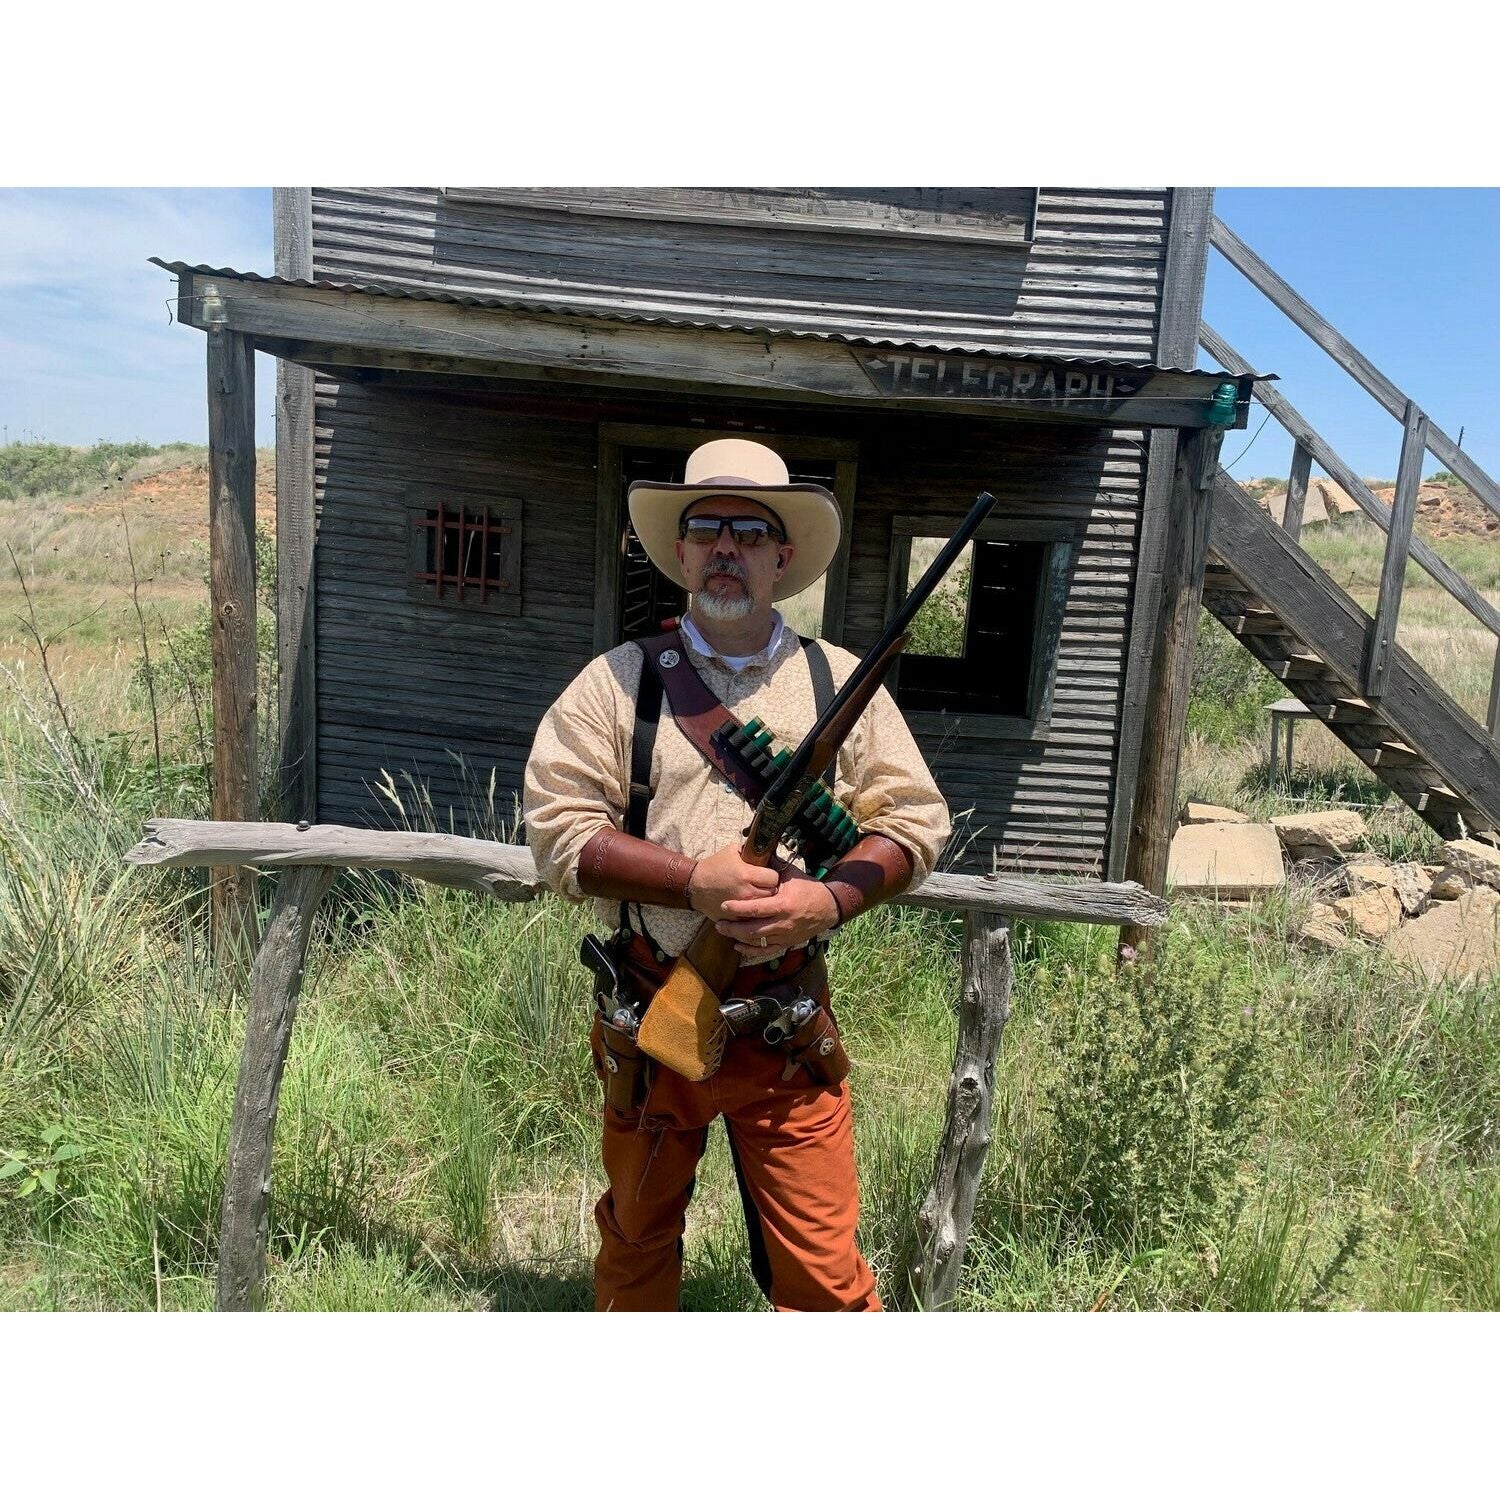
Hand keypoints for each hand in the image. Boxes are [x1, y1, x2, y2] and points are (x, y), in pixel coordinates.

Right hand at [687, 843, 778, 920]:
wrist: (694, 885)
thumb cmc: (713, 867)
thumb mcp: (731, 851)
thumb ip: (750, 850)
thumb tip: (764, 849)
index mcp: (747, 875)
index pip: (774, 877)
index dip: (772, 875)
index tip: (768, 875)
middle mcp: (746, 892)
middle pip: (772, 893)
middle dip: (770, 888)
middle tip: (764, 885)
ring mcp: (741, 907)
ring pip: (764, 907)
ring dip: (763, 901)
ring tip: (757, 895)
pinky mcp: (735, 918)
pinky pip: (752, 917)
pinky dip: (752, 913)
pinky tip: (749, 905)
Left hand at [715, 865, 840, 957]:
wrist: (828, 907)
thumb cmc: (808, 888)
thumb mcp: (791, 875)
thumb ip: (772, 869)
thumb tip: (755, 853)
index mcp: (783, 904)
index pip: (756, 909)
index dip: (738, 908)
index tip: (724, 905)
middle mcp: (783, 923)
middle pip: (752, 930)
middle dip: (733, 928)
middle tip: (718, 923)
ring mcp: (785, 935)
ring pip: (757, 942)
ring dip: (739, 938)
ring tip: (725, 931)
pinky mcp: (787, 943)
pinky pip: (766, 951)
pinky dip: (751, 950)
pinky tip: (738, 946)